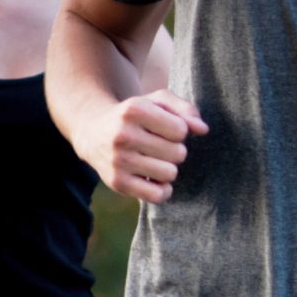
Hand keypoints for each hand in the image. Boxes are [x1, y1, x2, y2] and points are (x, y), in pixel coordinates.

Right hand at [80, 89, 207, 203]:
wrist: (93, 131)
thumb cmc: (136, 115)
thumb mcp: (158, 101)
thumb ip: (186, 109)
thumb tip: (203, 130)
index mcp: (134, 110)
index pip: (181, 130)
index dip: (178, 130)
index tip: (164, 129)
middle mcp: (123, 135)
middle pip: (178, 153)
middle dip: (175, 150)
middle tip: (158, 146)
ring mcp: (118, 161)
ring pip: (170, 173)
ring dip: (168, 168)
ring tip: (154, 160)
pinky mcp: (116, 182)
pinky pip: (156, 195)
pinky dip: (162, 190)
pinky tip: (155, 179)